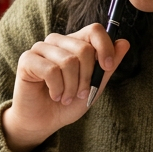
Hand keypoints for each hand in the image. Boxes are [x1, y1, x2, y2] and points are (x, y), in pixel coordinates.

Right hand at [1, 24, 129, 151]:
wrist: (44, 121)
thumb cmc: (68, 103)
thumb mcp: (94, 86)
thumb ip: (108, 66)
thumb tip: (124, 42)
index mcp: (75, 43)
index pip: (94, 30)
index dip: (105, 47)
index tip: (107, 67)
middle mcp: (58, 41)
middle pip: (83, 49)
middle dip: (87, 77)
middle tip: (81, 94)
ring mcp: (41, 48)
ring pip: (68, 61)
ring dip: (72, 87)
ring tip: (67, 98)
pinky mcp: (27, 60)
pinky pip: (51, 70)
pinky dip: (57, 89)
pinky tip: (55, 96)